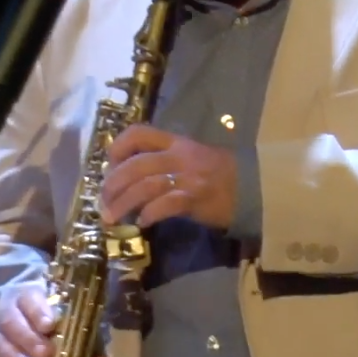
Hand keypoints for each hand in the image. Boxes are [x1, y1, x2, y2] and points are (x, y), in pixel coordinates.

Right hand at [0, 285, 119, 356]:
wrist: (25, 325)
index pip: (30, 298)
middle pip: (11, 322)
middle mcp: (9, 313)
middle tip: (45, 354)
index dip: (39, 311)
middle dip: (28, 338)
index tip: (51, 325)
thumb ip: (88, 350)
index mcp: (30, 297)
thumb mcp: (71, 330)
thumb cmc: (56, 326)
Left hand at [100, 124, 236, 230]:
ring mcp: (187, 177)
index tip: (109, 165)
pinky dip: (148, 214)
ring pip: (143, 186)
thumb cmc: (222, 174)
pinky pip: (164, 205)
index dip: (118, 147)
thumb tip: (134, 177)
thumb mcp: (193, 158)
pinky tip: (142, 222)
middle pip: (134, 165)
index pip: (139, 133)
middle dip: (113, 184)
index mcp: (177, 142)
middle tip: (103, 201)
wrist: (254, 187)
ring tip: (111, 218)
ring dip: (123, 204)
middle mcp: (178, 156)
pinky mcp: (195, 198)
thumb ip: (167, 161)